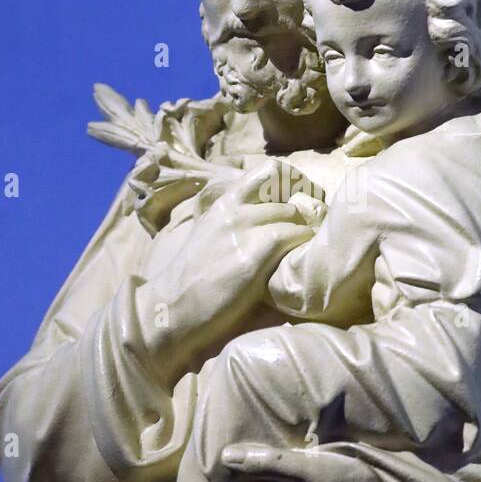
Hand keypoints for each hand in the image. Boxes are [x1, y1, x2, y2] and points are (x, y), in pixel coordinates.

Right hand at [137, 161, 313, 371]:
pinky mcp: (254, 254)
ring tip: (304, 255)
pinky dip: (304, 248)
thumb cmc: (192, 282)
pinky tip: (301, 264)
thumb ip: (236, 224)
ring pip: (295, 217)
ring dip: (304, 235)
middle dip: (304, 218)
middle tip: (310, 239)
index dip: (294, 181)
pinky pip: (295, 237)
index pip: (269, 171)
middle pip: (289, 200)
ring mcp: (244, 229)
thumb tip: (273, 220)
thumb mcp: (209, 238)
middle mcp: (234, 210)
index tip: (305, 197)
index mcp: (223, 204)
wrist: (170, 310)